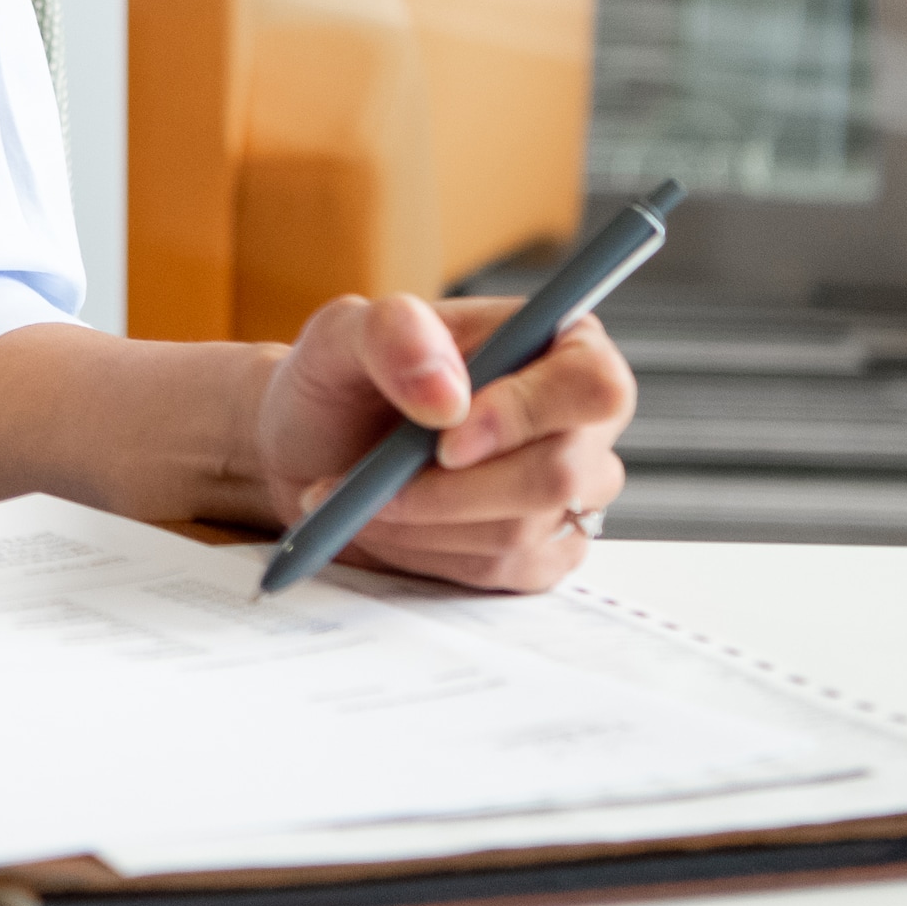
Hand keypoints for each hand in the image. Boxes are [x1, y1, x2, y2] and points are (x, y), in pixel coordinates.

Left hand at [249, 293, 633, 592]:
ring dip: (425, 519)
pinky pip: (503, 572)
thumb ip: (393, 334)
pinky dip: (428, 551)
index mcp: (558, 343)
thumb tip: (449, 394)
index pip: (594, 384)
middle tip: (375, 479)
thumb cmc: (340, 383)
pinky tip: (390, 522)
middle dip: (451, 487)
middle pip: (561, 473)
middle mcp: (579, 421)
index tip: (444, 440)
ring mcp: (570, 494)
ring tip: (363, 494)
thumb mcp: (341, 333)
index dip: (526, 415)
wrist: (312, 454)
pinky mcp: (543, 553)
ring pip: (523, 530)